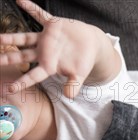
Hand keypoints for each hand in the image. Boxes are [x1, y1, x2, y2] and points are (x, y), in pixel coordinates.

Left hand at [0, 0, 119, 97]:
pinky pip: (39, 14)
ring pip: (25, 38)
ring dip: (12, 38)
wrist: (92, 44)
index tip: (9, 89)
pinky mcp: (52, 25)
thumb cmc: (84, 61)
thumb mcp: (80, 75)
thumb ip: (73, 84)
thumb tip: (69, 95)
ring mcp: (46, 38)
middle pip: (23, 56)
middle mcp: (44, 51)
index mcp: (49, 65)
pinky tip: (20, 0)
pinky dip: (31, 8)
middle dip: (8, 58)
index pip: (33, 75)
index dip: (22, 82)